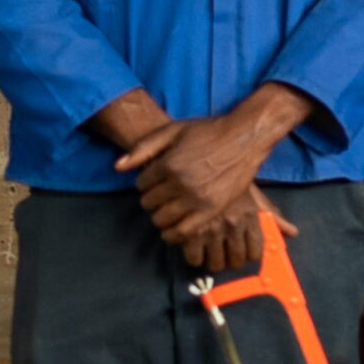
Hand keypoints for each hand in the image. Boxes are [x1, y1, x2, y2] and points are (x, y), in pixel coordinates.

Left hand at [116, 82, 312, 265]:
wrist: (246, 137)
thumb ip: (144, 147)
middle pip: (149, 203)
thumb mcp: (174, 130)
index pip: (141, 184)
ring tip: (169, 208)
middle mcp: (181, 183)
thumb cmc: (209, 131)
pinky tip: (173, 229)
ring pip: (162, 219)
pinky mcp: (212, 210)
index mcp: (169, 164)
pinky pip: (183, 232)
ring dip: (161, 215)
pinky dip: (173, 234)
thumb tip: (118, 167)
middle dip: (152, 198)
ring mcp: (197, 198)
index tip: (157, 179)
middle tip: (163, 193)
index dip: (146, 182)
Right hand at [186, 187, 299, 272]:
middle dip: (230, 261)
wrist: (203, 167)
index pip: (256, 252)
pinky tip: (193, 248)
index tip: (242, 254)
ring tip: (208, 253)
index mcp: (250, 217)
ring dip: (212, 261)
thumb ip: (273, 216)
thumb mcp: (254, 196)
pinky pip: (194, 258)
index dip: (249, 256)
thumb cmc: (231, 184)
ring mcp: (211, 229)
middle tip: (224, 256)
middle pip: (235, 261)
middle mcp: (233, 225)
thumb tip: (293, 233)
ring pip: (215, 263)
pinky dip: (193, 257)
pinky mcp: (190, 231)